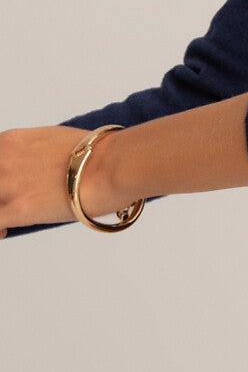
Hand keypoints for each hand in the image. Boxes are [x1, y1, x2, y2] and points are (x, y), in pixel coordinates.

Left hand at [0, 126, 120, 237]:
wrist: (112, 166)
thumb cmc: (99, 153)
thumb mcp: (58, 139)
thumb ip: (39, 153)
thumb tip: (45, 165)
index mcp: (12, 141)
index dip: (0, 174)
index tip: (6, 184)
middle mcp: (3, 160)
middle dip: (1, 192)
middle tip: (8, 201)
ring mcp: (7, 184)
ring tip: (5, 220)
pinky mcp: (16, 209)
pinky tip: (5, 231)